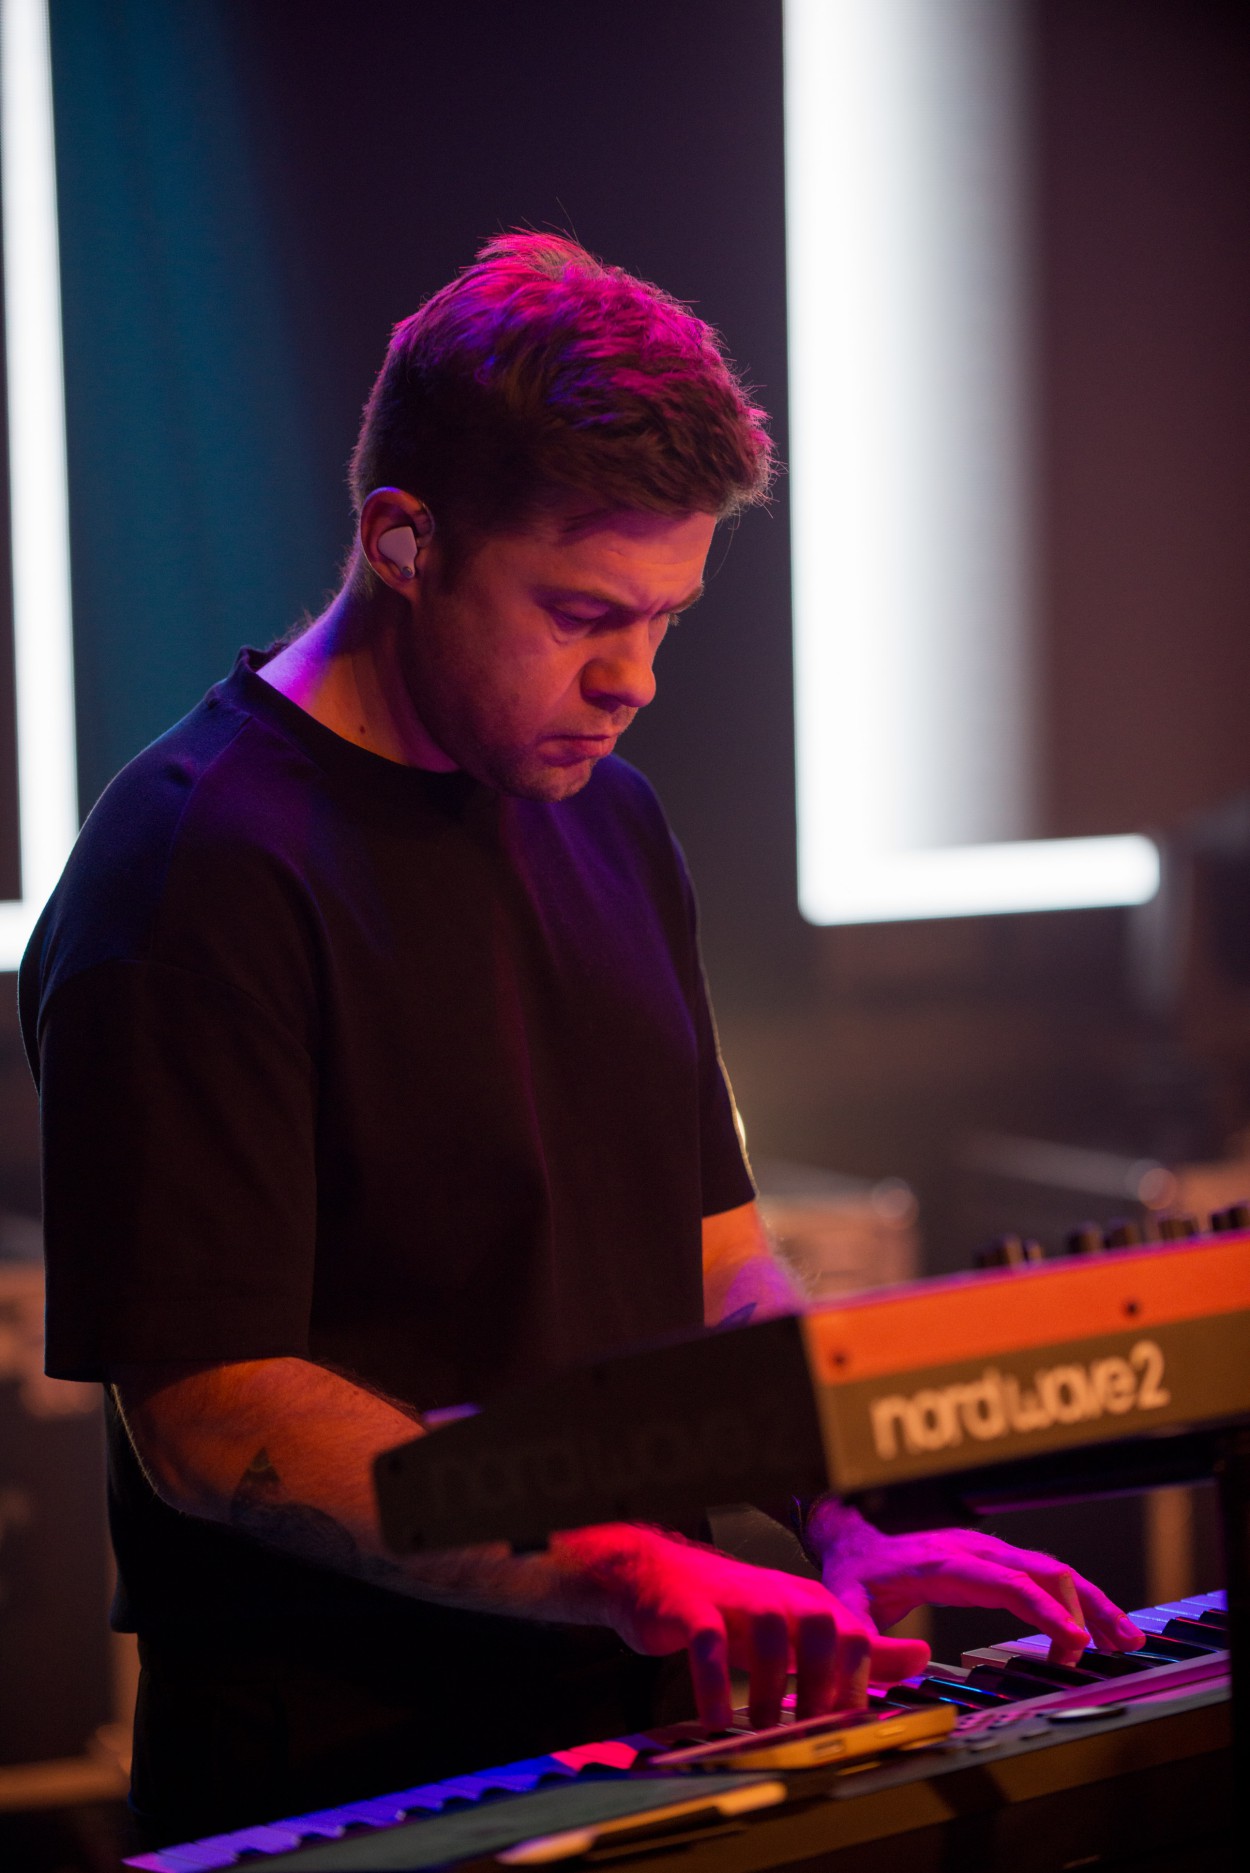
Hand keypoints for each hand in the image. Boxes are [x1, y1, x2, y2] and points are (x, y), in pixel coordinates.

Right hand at [558, 1523, 929, 1729]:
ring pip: (770, 1629)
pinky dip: (715, 1682)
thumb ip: (858, 1646)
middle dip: (824, 1682)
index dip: (858, 1683)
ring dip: (773, 1686)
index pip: (854, 1634)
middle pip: (821, 1624)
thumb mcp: (799, 1630)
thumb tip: (920, 1657)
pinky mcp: (691, 1607)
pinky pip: (708, 1641)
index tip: (849, 1728)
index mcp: (808, 1601)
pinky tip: (717, 1718)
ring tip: (767, 1729)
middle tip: (813, 1731)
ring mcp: (733, 1597)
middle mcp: (777, 1593)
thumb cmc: (733, 1610)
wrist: (654, 1575)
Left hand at [806, 1502, 1144, 1667]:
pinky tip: (1093, 1628)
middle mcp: (972, 1550)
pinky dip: (1075, 1597)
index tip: (1075, 1641)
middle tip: (1116, 1648)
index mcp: (942, 1564)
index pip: (1004, 1582)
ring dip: (1091, 1601)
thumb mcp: (848, 1606)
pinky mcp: (993, 1559)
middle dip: (1085, 1606)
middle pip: (1042, 1569)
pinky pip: (1041, 1573)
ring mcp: (986, 1551)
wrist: (849, 1531)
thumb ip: (870, 1641)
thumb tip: (917, 1665)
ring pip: (1051, 1568)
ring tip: (1125, 1639)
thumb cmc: (853, 1571)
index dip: (1043, 1609)